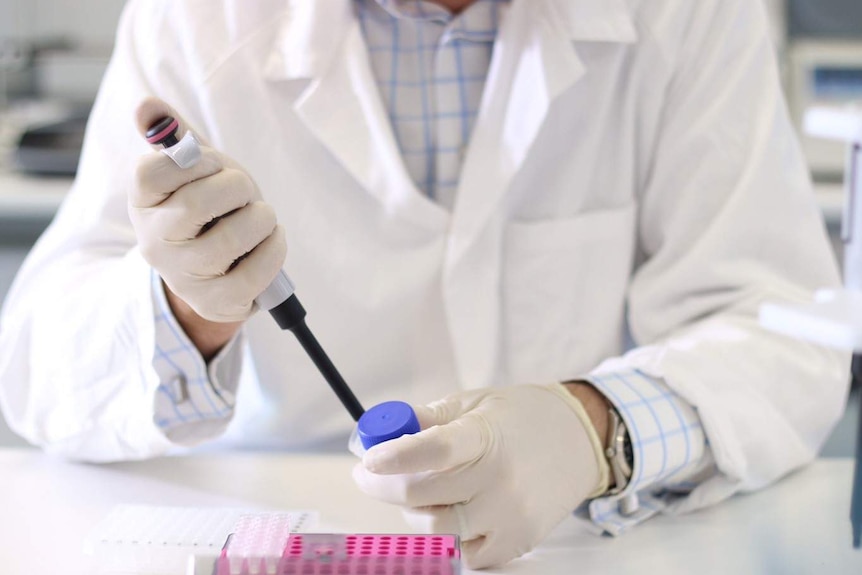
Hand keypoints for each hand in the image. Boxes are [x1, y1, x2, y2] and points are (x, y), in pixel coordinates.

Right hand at [131, 98, 286, 325]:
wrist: (220, 267)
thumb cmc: (208, 208)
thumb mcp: (193, 168)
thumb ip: (174, 135)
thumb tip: (147, 105)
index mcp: (143, 203)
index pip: (153, 170)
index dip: (197, 159)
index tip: (212, 165)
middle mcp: (154, 243)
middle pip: (198, 203)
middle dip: (237, 187)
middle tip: (243, 191)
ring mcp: (184, 277)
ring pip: (232, 238)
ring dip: (261, 217)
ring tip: (260, 217)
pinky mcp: (217, 302)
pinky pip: (257, 272)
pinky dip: (275, 248)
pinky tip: (271, 240)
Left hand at [352, 384, 609, 568]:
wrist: (581, 440)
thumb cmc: (522, 417)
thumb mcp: (475, 403)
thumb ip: (427, 419)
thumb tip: (378, 433)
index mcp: (487, 437)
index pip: (435, 450)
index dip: (395, 457)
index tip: (367, 459)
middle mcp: (499, 481)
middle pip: (422, 496)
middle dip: (383, 485)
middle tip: (371, 474)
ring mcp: (509, 517)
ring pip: (436, 530)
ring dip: (415, 512)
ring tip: (421, 491)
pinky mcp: (517, 542)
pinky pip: (464, 554)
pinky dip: (447, 537)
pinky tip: (452, 511)